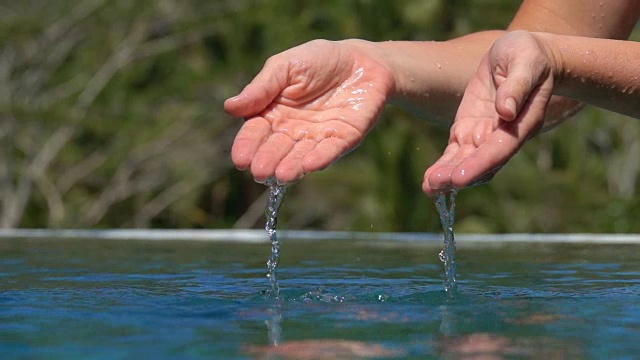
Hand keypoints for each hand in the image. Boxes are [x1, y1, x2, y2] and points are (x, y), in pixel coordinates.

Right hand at [224, 39, 393, 182]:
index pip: (256, 133)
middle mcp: (293, 131)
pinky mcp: (344, 138)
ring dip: (292, 166)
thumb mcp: (285, 67)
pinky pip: (331, 150)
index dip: (248, 145)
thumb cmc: (318, 61)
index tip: (241, 159)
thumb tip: (229, 107)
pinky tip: (310, 165)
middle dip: (268, 160)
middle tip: (259, 171)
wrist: (360, 60)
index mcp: (273, 114)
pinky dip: (321, 158)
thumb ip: (261, 88)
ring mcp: (318, 137)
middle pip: (277, 149)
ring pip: (301, 156)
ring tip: (281, 176)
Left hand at [423, 30, 557, 194]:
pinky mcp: (469, 130)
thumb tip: (506, 112)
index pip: (500, 148)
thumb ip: (516, 86)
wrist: (522, 54)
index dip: (479, 164)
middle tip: (435, 184)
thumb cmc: (528, 55)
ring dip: (447, 176)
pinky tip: (429, 182)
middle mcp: (504, 136)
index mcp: (523, 122)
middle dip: (458, 175)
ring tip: (428, 188)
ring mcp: (485, 135)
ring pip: (465, 162)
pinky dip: (443, 167)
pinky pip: (455, 153)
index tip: (459, 177)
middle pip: (481, 163)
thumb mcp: (526, 62)